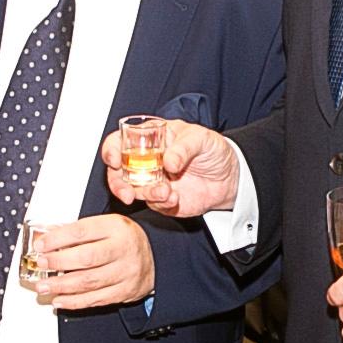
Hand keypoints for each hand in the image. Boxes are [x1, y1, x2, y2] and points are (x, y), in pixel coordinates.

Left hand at [31, 214, 154, 310]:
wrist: (156, 257)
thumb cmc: (124, 239)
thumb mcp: (105, 225)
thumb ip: (78, 231)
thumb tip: (46, 238)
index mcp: (116, 227)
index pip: (82, 231)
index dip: (57, 239)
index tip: (40, 245)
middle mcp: (122, 249)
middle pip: (86, 258)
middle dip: (58, 262)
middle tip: (41, 264)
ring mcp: (125, 272)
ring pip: (89, 282)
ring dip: (61, 285)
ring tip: (44, 286)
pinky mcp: (125, 292)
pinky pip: (96, 299)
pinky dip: (74, 302)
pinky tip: (59, 300)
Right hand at [103, 118, 238, 216]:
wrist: (231, 178)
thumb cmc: (213, 150)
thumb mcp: (201, 138)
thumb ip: (183, 148)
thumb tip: (168, 161)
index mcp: (149, 139)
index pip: (119, 142)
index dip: (111, 150)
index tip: (114, 160)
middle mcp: (145, 161)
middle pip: (117, 171)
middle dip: (118, 183)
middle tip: (128, 192)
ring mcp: (151, 181)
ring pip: (132, 190)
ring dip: (145, 194)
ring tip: (166, 192)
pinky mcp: (161, 199)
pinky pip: (152, 203)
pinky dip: (160, 202)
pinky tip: (175, 197)